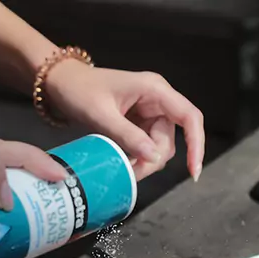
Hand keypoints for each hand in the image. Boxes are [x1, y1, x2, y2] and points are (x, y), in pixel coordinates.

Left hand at [46, 61, 204, 180]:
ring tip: (121, 167)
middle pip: (171, 139)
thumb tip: (154, 157)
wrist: (61, 83)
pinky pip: (146, 146)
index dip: (196, 145)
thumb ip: (127, 136)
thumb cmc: (78, 91)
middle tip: (130, 173)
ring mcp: (149, 111)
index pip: (189, 117)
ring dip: (144, 161)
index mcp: (155, 90)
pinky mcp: (139, 122)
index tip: (193, 171)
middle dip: (153, 159)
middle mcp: (158, 99)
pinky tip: (122, 161)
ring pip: (158, 146)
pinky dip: (136, 157)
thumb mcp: (101, 115)